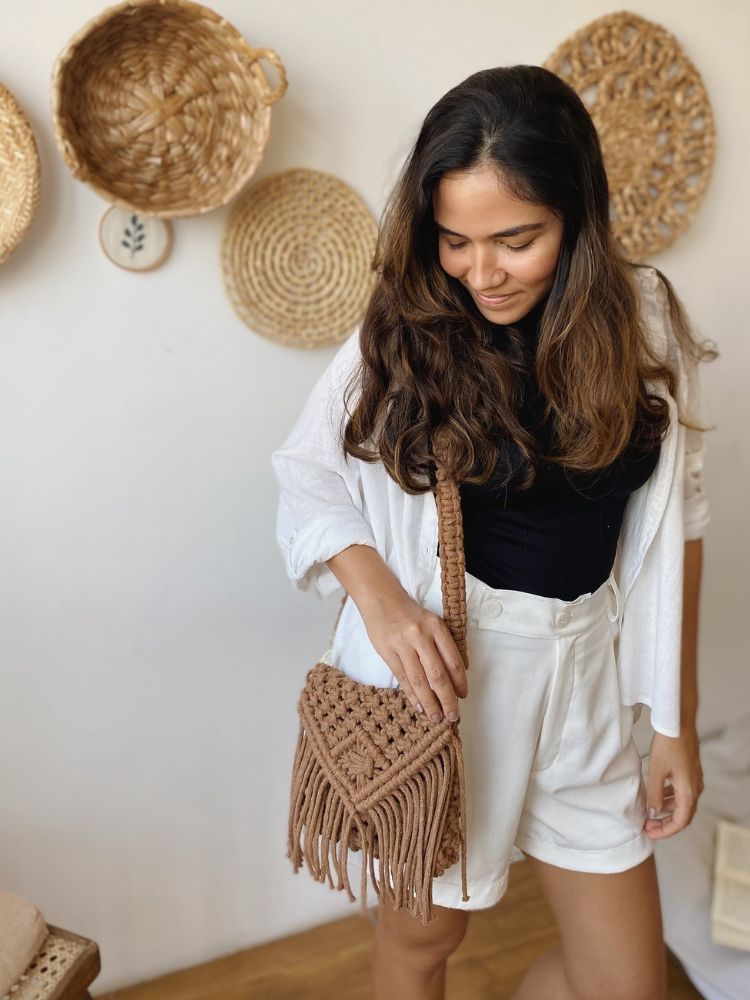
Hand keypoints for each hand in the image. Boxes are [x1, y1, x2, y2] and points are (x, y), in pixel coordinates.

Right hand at [359, 589, 467, 723]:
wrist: (380, 598)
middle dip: (447, 699)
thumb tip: (452, 678)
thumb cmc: (409, 613)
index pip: (453, 660)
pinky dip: (411, 695)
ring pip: (419, 680)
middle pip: (438, 674)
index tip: (463, 696)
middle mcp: (421, 635)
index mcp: (437, 626)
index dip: (460, 682)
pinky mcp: (387, 651)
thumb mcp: (431, 622)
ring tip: (435, 717)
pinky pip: (403, 678)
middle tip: (452, 715)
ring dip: (429, 703)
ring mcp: (402, 644)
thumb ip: (441, 645)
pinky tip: (418, 706)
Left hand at [644, 724, 704, 838]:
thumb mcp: (656, 771)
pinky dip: (669, 797)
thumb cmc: (668, 745)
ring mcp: (694, 780)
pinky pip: (681, 791)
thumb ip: (655, 794)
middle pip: (682, 815)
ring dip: (666, 809)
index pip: (680, 821)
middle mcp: (695, 788)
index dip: (665, 831)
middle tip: (647, 825)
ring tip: (649, 811)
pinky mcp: (690, 772)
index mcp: (688, 792)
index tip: (649, 832)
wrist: (679, 723)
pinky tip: (656, 793)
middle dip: (665, 823)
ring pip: (681, 803)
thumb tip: (653, 813)